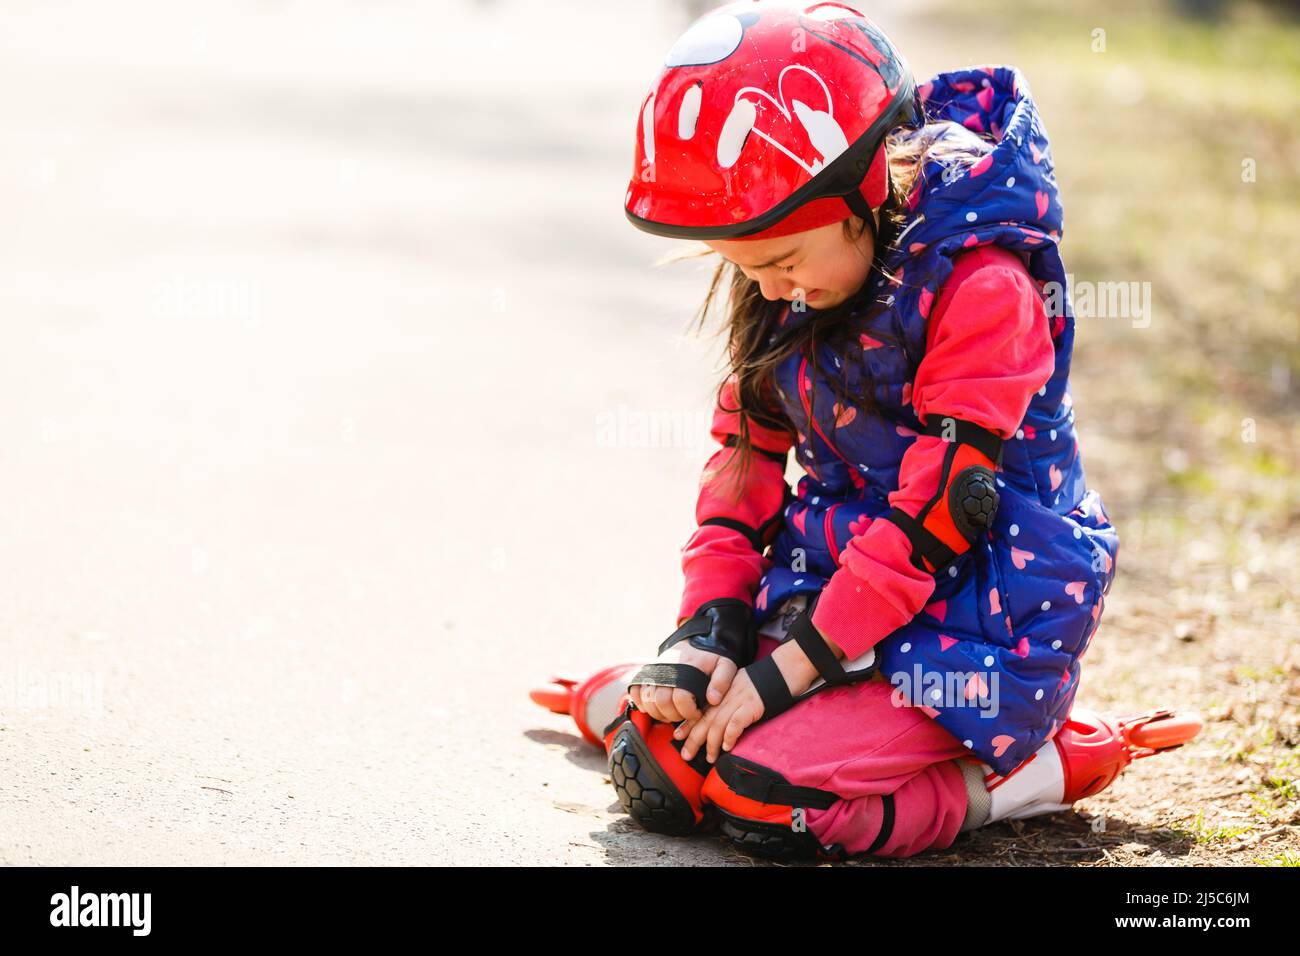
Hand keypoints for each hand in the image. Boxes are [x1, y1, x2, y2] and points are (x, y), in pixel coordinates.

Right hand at [628, 644, 737, 723]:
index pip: (680, 698)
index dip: (689, 712)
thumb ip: (722, 682)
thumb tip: (713, 699)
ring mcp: (654, 671)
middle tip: (684, 715)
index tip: (697, 714)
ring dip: (658, 713)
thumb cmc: (712, 656)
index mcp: (685, 670)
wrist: (698, 640)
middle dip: (673, 715)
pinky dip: (641, 703)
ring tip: (672, 713)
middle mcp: (666, 671)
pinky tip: (654, 708)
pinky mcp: (647, 673)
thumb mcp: (725, 666)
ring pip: (647, 700)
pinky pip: (636, 691)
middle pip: (661, 702)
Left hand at [676, 640, 820, 762]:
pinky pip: (737, 722)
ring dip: (712, 743)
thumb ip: (730, 701)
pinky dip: (730, 735)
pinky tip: (727, 747)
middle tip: (685, 755)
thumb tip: (723, 723)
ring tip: (710, 758)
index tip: (678, 736)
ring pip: (718, 723)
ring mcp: (740, 699)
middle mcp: (728, 695)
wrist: (786, 668)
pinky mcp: (753, 705)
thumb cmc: (766, 681)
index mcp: (723, 691)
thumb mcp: (742, 687)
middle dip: (694, 738)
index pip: (702, 709)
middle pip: (706, 718)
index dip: (688, 723)